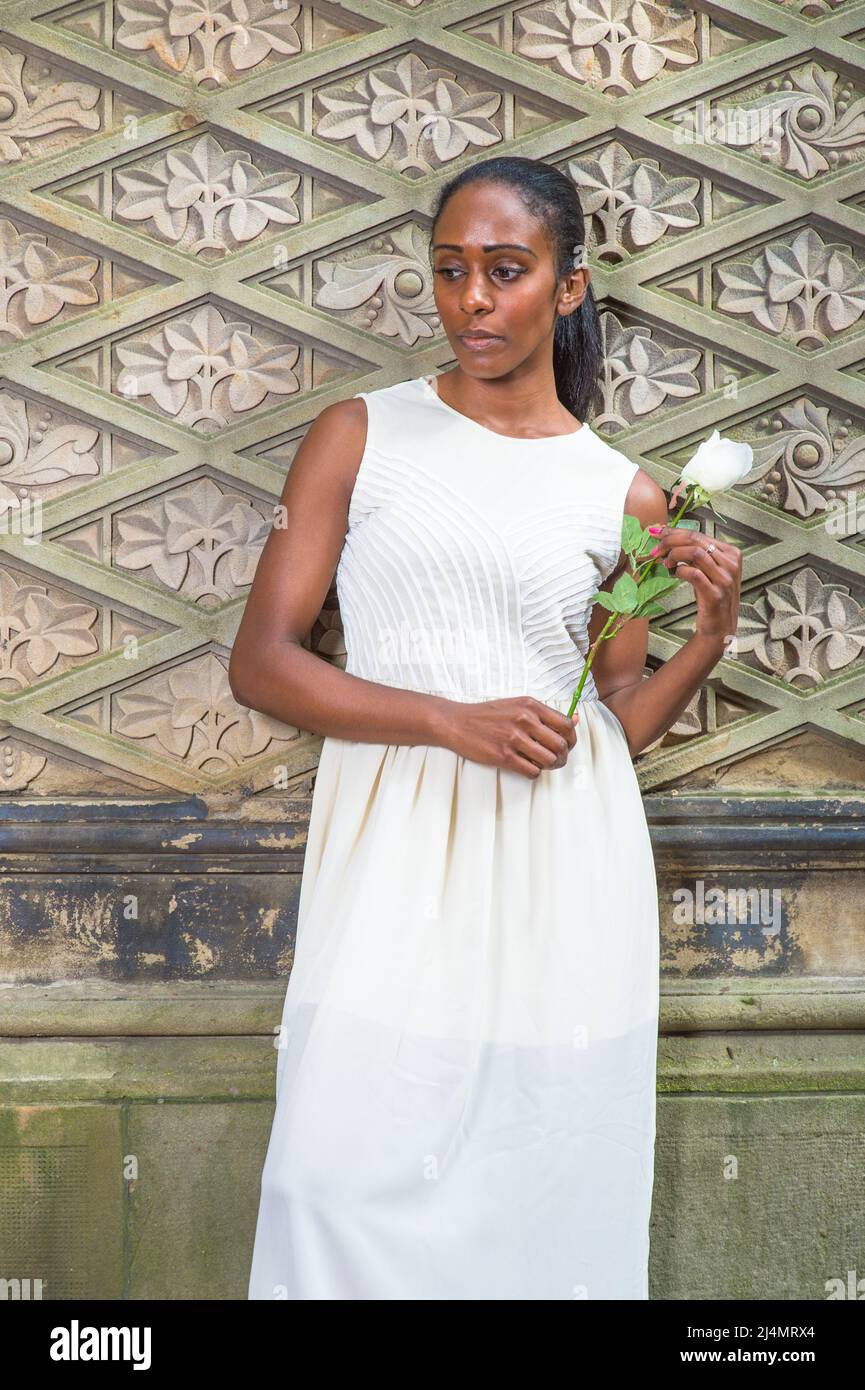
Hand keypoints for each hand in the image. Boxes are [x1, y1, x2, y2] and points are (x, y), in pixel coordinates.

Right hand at [441, 696, 578, 779]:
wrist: (457, 722)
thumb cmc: (488, 715)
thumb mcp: (518, 706)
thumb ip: (545, 714)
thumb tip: (574, 720)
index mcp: (530, 706)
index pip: (565, 725)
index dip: (571, 738)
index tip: (566, 744)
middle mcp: (525, 720)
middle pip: (560, 745)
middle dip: (563, 756)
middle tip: (556, 758)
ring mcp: (514, 739)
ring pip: (549, 760)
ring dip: (550, 766)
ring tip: (542, 764)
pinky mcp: (504, 756)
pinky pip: (532, 771)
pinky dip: (534, 772)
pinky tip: (527, 767)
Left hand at [649, 525, 741, 646]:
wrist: (719, 627)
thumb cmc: (711, 597)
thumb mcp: (707, 571)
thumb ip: (694, 554)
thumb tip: (666, 535)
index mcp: (731, 553)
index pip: (699, 534)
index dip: (675, 532)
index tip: (657, 533)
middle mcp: (731, 564)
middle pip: (696, 540)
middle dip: (670, 541)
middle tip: (655, 548)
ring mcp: (725, 579)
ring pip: (695, 553)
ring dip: (674, 555)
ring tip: (665, 563)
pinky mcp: (715, 594)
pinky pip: (693, 573)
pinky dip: (680, 571)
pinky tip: (674, 573)